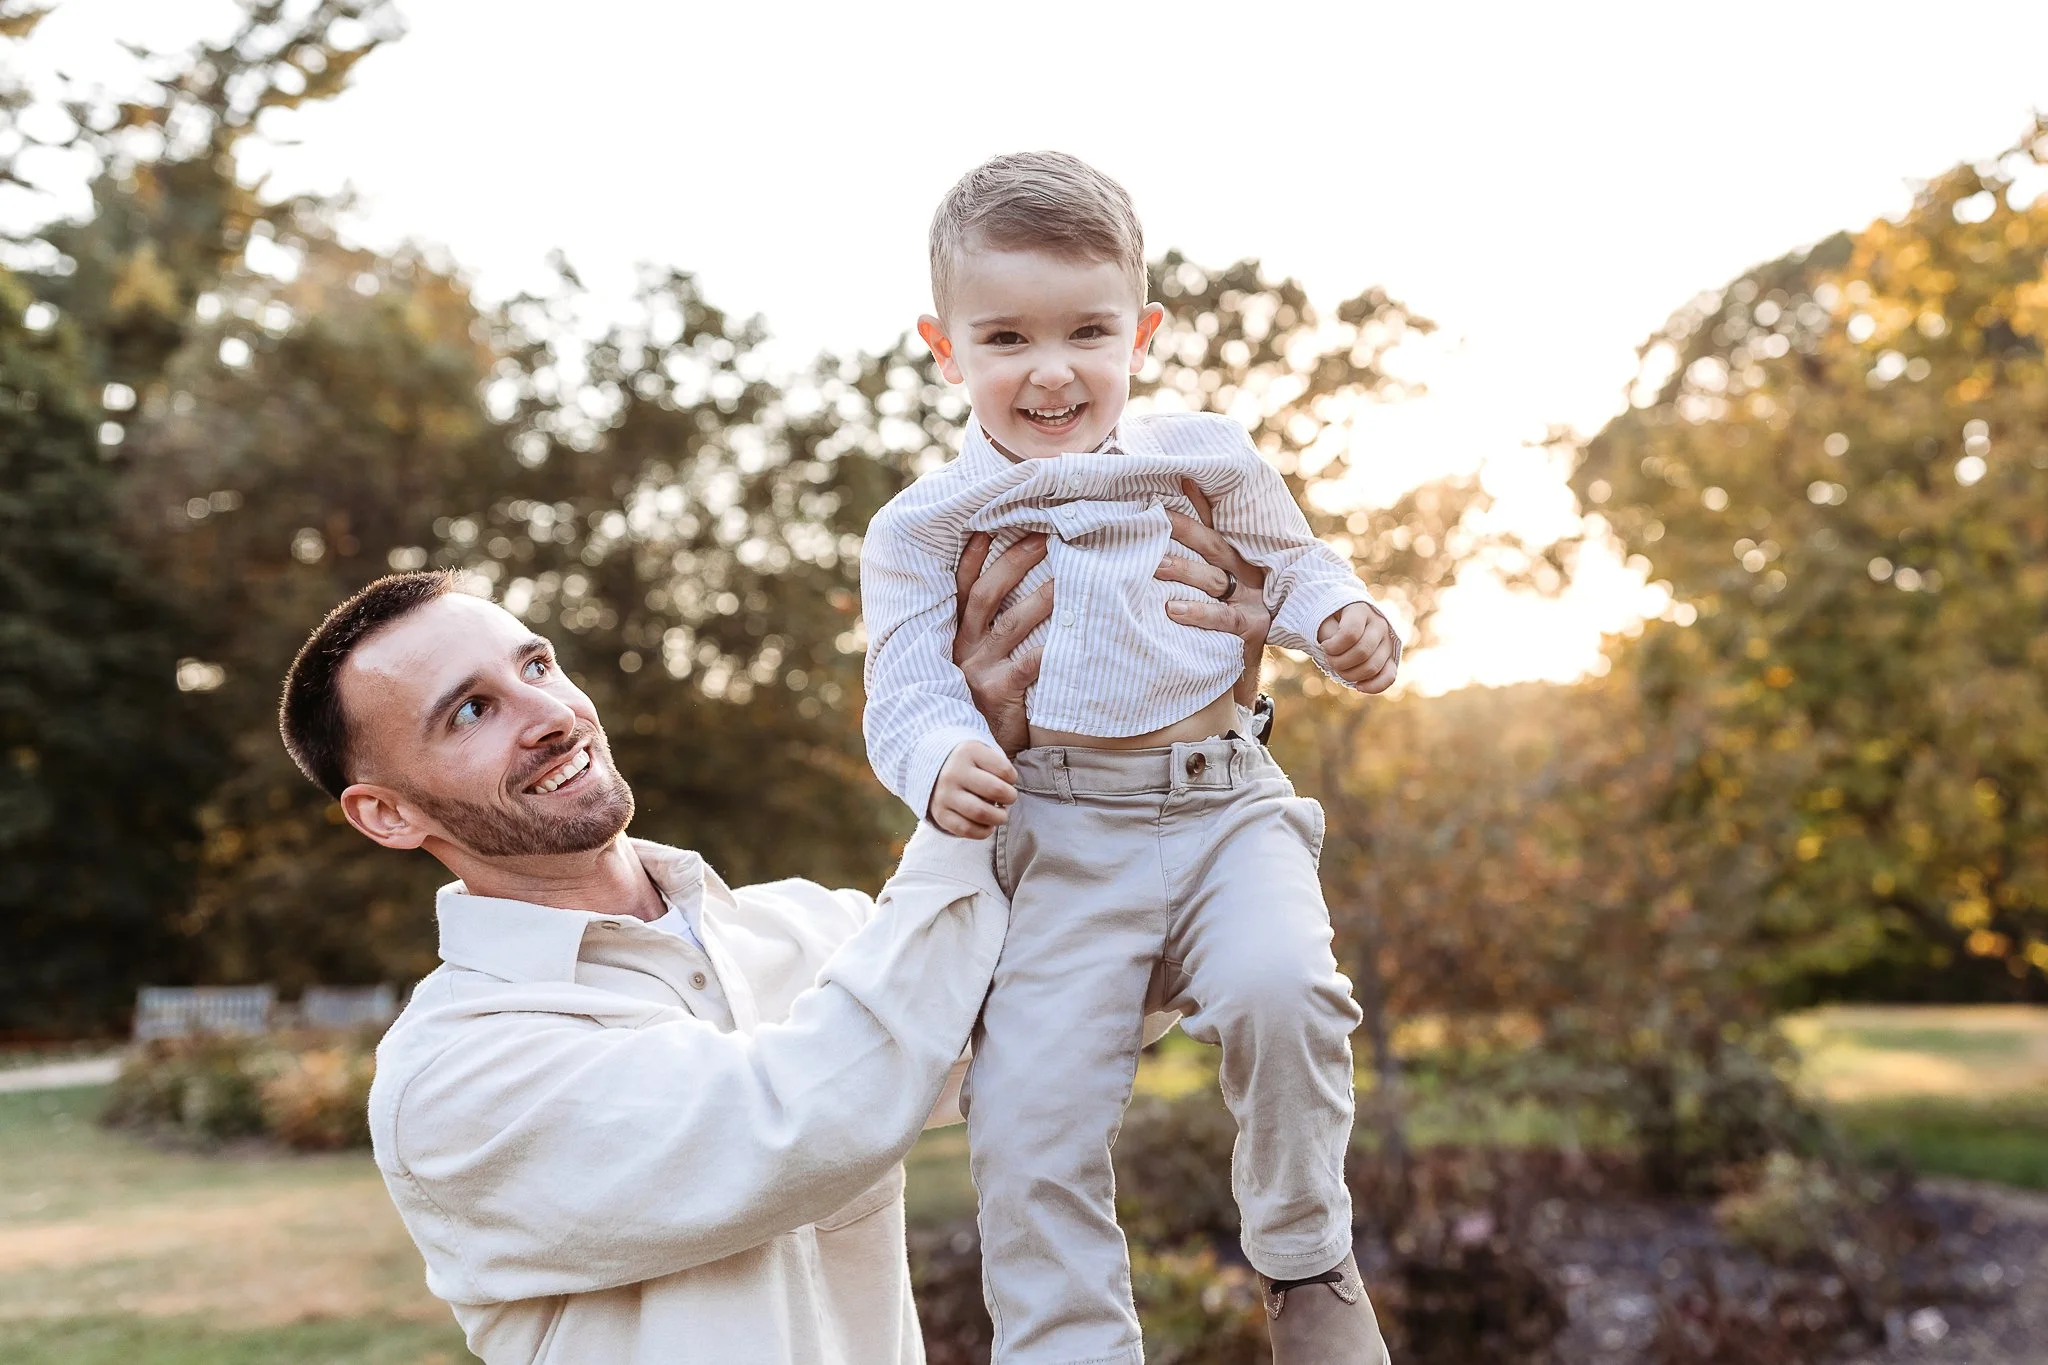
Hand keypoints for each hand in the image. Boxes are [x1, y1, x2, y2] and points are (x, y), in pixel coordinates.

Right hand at [929, 742, 1017, 838]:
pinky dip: (983, 832)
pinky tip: (988, 825)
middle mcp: (954, 772)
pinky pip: (966, 829)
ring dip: (999, 817)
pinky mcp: (940, 814)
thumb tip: (1008, 797)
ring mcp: (945, 794)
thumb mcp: (980, 752)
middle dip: (1010, 798)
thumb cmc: (968, 763)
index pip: (1004, 770)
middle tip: (1008, 798)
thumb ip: (998, 768)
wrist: (932, 769)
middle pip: (995, 790)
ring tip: (1000, 814)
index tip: (1008, 780)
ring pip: (981, 813)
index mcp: (968, 752)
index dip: (1013, 778)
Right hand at [953, 532, 1051, 754]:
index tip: (989, 525)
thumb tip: (1018, 592)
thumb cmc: (981, 703)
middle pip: (986, 595)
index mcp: (955, 637)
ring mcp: (979, 670)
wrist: (972, 754)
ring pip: (1012, 624)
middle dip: (1013, 562)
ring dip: (1041, 597)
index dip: (972, 556)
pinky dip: (1051, 649)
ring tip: (1069, 576)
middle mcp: (963, 648)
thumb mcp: (973, 666)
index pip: (961, 588)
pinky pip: (1030, 665)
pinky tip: (1072, 636)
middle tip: (1045, 538)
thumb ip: (983, 635)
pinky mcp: (999, 693)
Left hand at [1156, 479, 1270, 706]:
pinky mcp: (1253, 629)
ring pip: (1214, 579)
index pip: (1213, 529)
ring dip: (1183, 570)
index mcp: (1236, 565)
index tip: (1179, 478)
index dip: (1199, 504)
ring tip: (1153, 564)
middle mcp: (1246, 578)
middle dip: (1184, 529)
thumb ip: (1184, 577)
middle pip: (1212, 546)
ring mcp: (1252, 602)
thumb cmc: (1214, 636)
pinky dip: (1197, 613)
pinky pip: (1222, 619)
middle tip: (1151, 515)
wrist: (1238, 681)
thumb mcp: (1203, 601)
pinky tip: (1172, 610)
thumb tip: (1141, 553)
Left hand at [1316, 602, 1398, 692]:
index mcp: (1361, 610)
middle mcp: (1379, 624)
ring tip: (1338, 668)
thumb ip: (1329, 633)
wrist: (1347, 619)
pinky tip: (1358, 687)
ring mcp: (1388, 642)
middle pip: (1362, 652)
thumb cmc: (1332, 621)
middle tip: (1329, 659)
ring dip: (1349, 675)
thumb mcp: (1325, 620)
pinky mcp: (1391, 658)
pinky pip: (1389, 677)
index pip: (1350, 633)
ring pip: (1372, 667)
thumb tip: (1339, 653)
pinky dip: (1373, 686)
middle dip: (1339, 662)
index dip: (1333, 647)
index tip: (1324, 646)